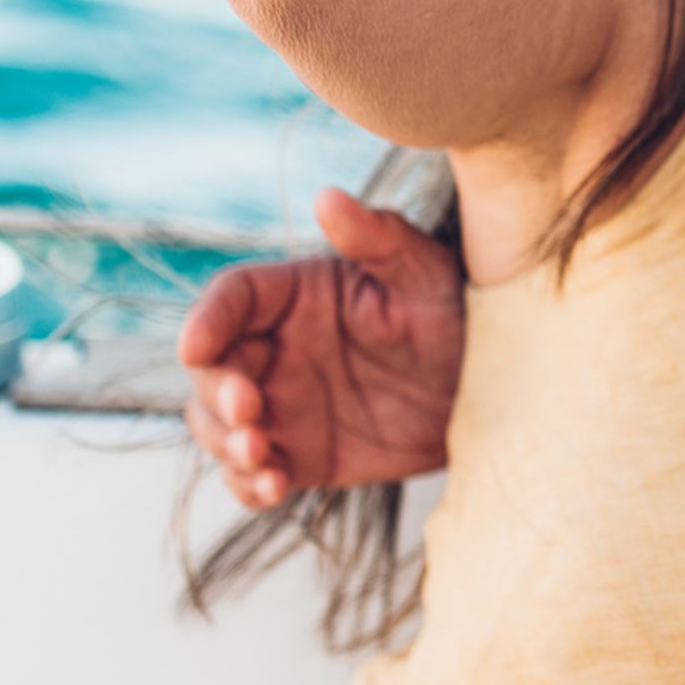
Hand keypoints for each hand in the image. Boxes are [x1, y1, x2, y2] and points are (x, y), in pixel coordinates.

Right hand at [178, 186, 464, 503]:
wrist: (489, 390)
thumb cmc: (458, 315)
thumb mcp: (425, 272)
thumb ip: (377, 238)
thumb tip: (327, 197)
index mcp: (295, 296)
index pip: (230, 300)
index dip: (206, 320)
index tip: (195, 346)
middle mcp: (275, 349)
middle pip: (211, 369)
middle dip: (216, 392)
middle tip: (249, 408)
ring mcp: (282, 405)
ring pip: (218, 425)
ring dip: (225, 442)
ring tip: (261, 453)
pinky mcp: (298, 456)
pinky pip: (251, 474)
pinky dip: (248, 484)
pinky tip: (274, 487)